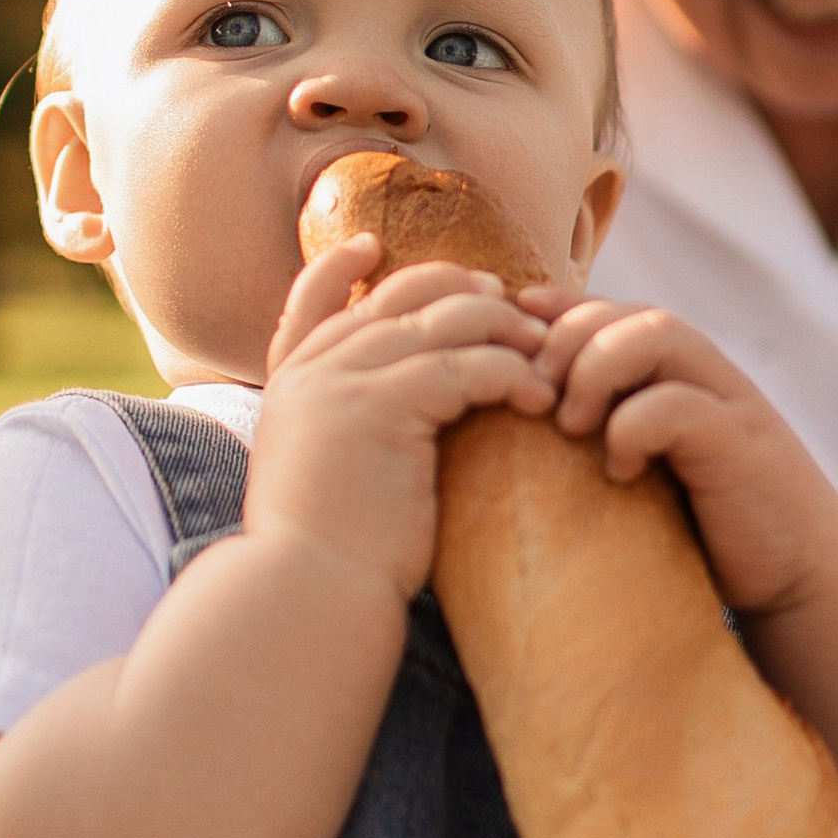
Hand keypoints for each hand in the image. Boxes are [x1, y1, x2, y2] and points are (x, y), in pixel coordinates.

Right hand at [246, 241, 558, 603]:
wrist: (310, 592)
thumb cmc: (334, 556)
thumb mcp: (330, 474)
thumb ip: (350, 426)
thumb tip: (410, 411)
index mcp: (290, 384)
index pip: (310, 301)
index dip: (338, 267)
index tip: (372, 245)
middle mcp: (311, 371)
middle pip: (399, 296)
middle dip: (464, 291)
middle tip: (516, 310)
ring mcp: (340, 381)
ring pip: (442, 321)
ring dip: (505, 331)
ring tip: (547, 357)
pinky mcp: (380, 406)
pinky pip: (464, 367)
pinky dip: (512, 375)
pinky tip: (542, 401)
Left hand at [520, 288, 837, 619]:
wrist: (802, 570)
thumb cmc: (711, 523)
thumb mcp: (651, 468)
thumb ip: (609, 434)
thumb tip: (523, 429)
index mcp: (680, 372)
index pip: (613, 308)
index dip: (557, 308)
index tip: (507, 329)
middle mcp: (706, 373)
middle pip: (629, 311)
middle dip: (568, 338)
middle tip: (533, 395)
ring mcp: (730, 402)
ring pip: (658, 335)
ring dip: (597, 369)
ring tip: (570, 424)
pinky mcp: (741, 444)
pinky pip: (680, 406)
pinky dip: (634, 428)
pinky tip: (619, 471)